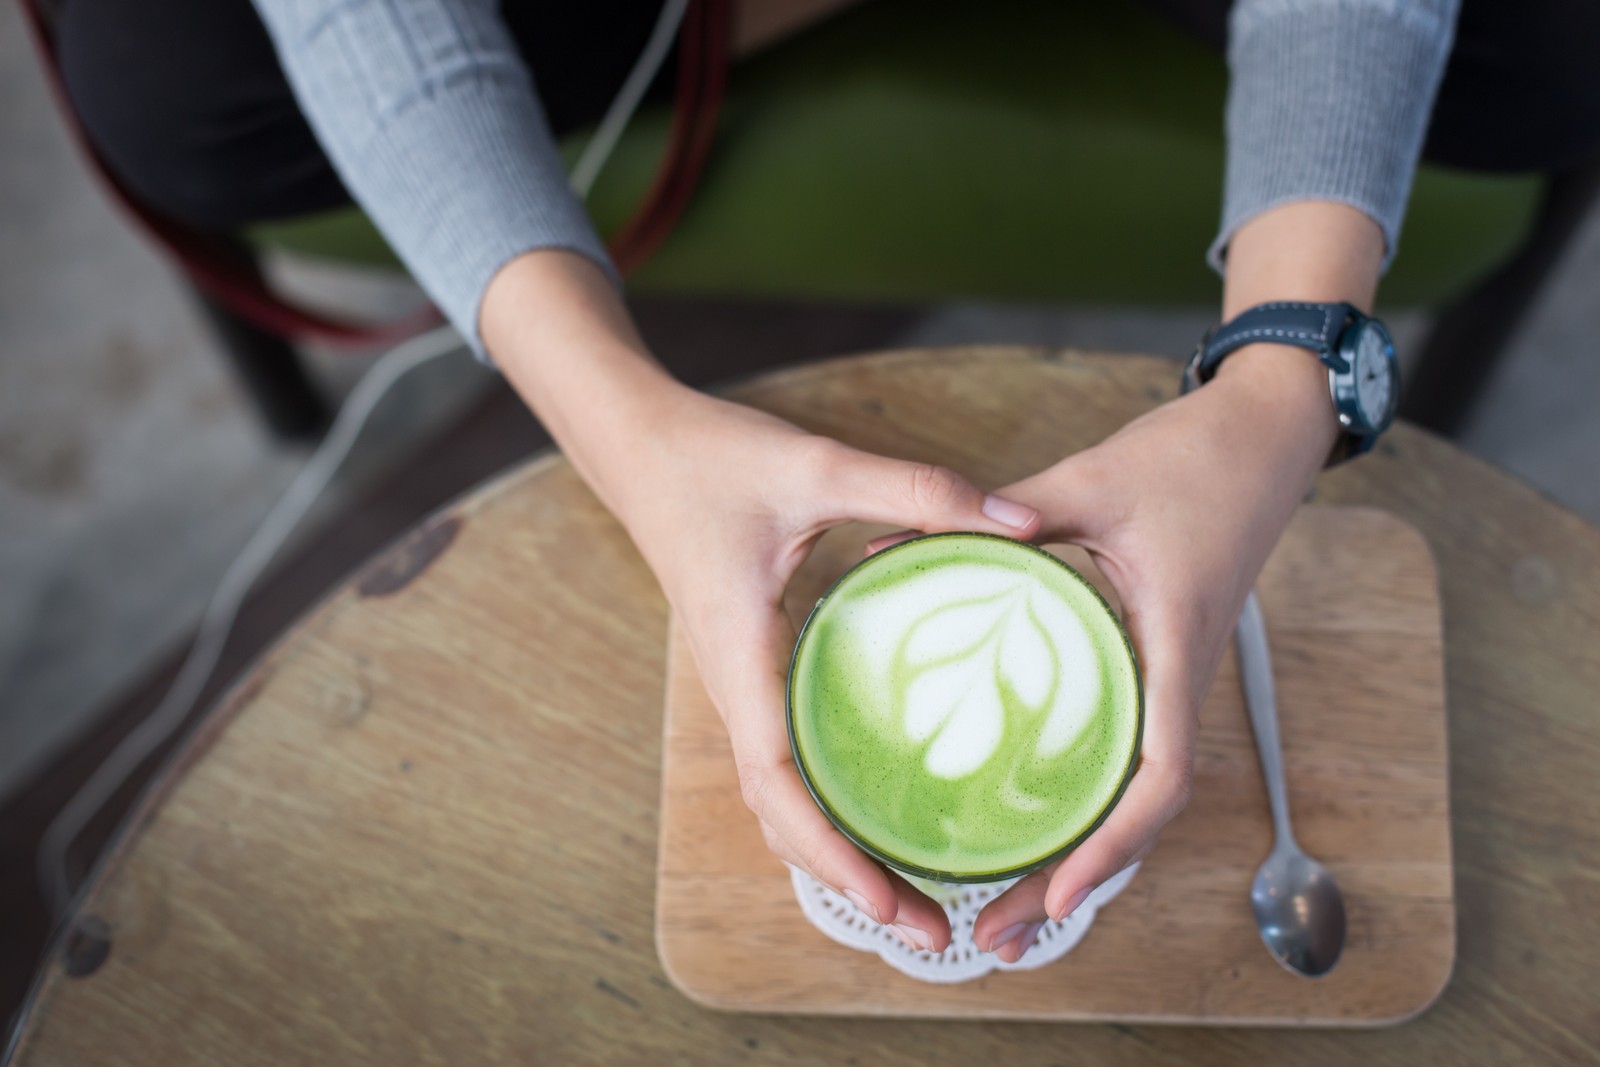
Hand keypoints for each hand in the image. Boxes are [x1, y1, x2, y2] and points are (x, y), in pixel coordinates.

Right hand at [618, 389, 1040, 951]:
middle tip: (933, 932)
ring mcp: (743, 684)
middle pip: (782, 816)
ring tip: (916, 898)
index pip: (777, 781)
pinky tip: (880, 810)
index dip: (831, 851)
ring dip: (838, 854)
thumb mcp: (817, 465)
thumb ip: (916, 491)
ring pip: (782, 796)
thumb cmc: (713, 459)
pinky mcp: (755, 669)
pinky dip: (827, 806)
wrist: (639, 447)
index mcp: (741, 657)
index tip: (891, 903)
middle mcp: (737, 688)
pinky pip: (787, 758)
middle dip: (849, 881)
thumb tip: (1020, 527)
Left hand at [955, 353, 1336, 960]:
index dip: (1111, 846)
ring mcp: (1172, 676)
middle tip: (995, 939)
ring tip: (1004, 908)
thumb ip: (1002, 514)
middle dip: (1074, 885)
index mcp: (1172, 644)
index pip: (1160, 776)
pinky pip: (1127, 750)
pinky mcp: (1158, 662)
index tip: (1055, 899)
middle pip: (1140, 816)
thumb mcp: (1089, 482)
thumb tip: (898, 543)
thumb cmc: (1193, 456)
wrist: (1266, 434)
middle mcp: (1179, 678)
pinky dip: (1086, 800)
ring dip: (1079, 856)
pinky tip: (1033, 816)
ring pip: (1133, 794)